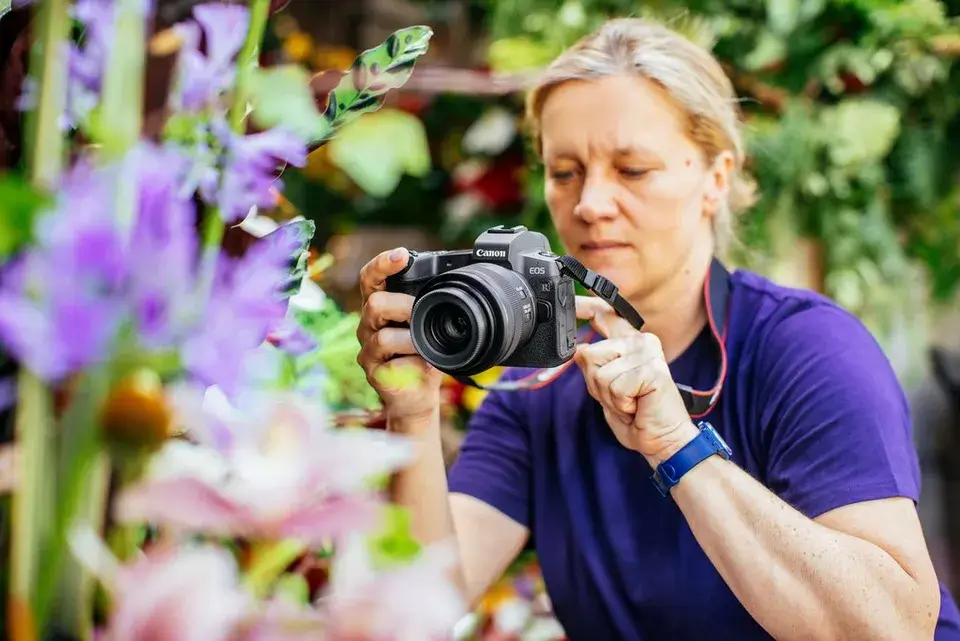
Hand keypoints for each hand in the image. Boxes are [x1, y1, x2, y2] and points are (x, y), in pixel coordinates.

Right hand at [356, 248, 442, 428]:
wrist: (418, 396)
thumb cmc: (423, 355)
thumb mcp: (430, 325)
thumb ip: (430, 305)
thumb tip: (452, 284)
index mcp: (381, 306)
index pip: (371, 278)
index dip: (382, 264)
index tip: (401, 254)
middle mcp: (368, 325)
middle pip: (374, 303)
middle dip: (402, 306)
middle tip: (420, 313)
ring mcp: (368, 350)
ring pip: (383, 337)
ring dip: (411, 340)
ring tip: (425, 347)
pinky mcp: (373, 374)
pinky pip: (391, 365)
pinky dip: (413, 365)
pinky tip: (421, 367)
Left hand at [574, 296, 698, 466]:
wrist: (662, 440)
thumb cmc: (636, 417)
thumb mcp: (606, 389)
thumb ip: (594, 367)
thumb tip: (579, 349)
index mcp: (630, 343)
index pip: (605, 316)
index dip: (584, 307)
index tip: (569, 301)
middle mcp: (641, 342)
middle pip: (590, 355)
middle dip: (597, 385)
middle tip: (621, 398)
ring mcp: (648, 353)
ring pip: (599, 373)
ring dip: (609, 397)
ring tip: (630, 402)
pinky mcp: (652, 369)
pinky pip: (614, 386)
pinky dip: (620, 403)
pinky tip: (637, 406)